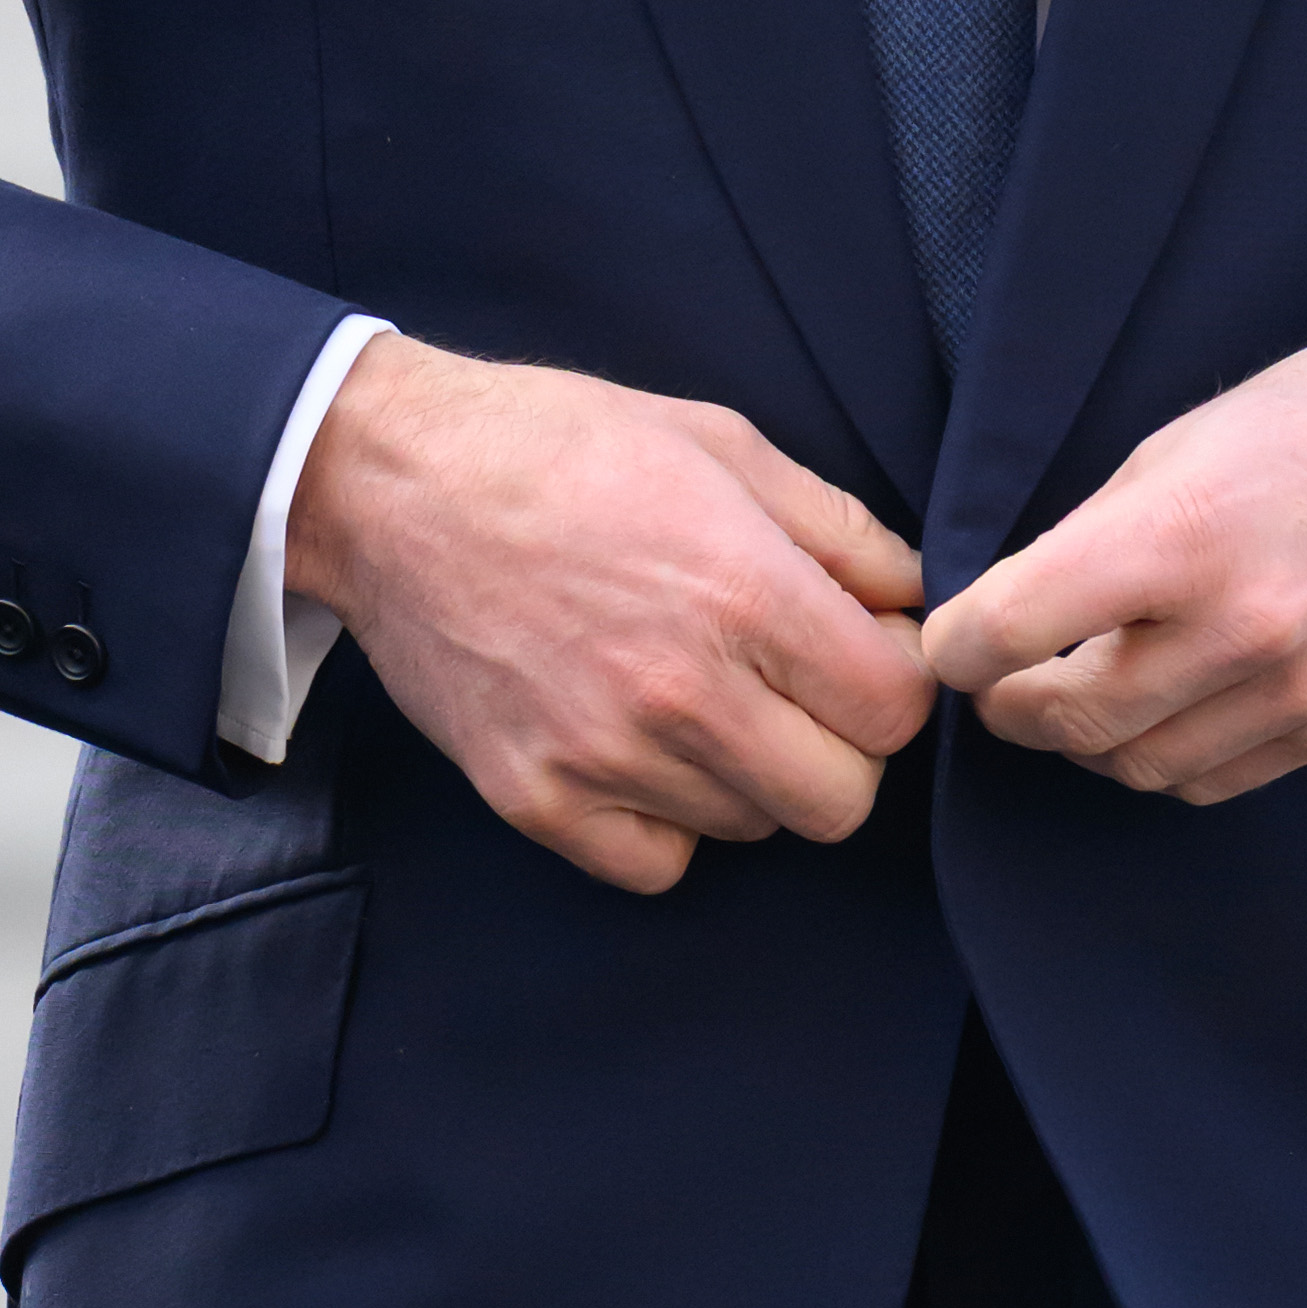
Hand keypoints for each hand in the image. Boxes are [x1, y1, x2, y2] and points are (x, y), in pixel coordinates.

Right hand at [286, 336, 932, 895]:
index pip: (896, 710)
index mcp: (744, 594)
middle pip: (842, 798)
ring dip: (752, 777)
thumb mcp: (722, 443)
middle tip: (795, 690)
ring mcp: (603, 757)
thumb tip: (916, 599)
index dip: (894, 681)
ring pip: (753, 828)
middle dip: (842, 745)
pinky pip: (658, 864)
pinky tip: (646, 752)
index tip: (858, 652)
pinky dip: (669, 823)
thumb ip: (840, 531)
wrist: (391, 482)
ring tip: (702, 699)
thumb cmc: (559, 446)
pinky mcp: (536, 799)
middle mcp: (680, 691)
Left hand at [922, 307, 1306, 805]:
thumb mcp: (1188, 440)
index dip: (957, 645)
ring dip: (1084, 740)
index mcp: (1181, 535)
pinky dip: (1161, 758)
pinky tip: (1158, 713)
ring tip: (1078, 693)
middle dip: (1010, 707)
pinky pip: (1211, 779)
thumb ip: (1101, 532)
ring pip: (1135, 764)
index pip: (1012, 628)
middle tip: (1000, 682)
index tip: (950, 641)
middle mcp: (1236, 628)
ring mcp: (1293, 690)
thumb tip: (1024, 604)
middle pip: (1066, 718)